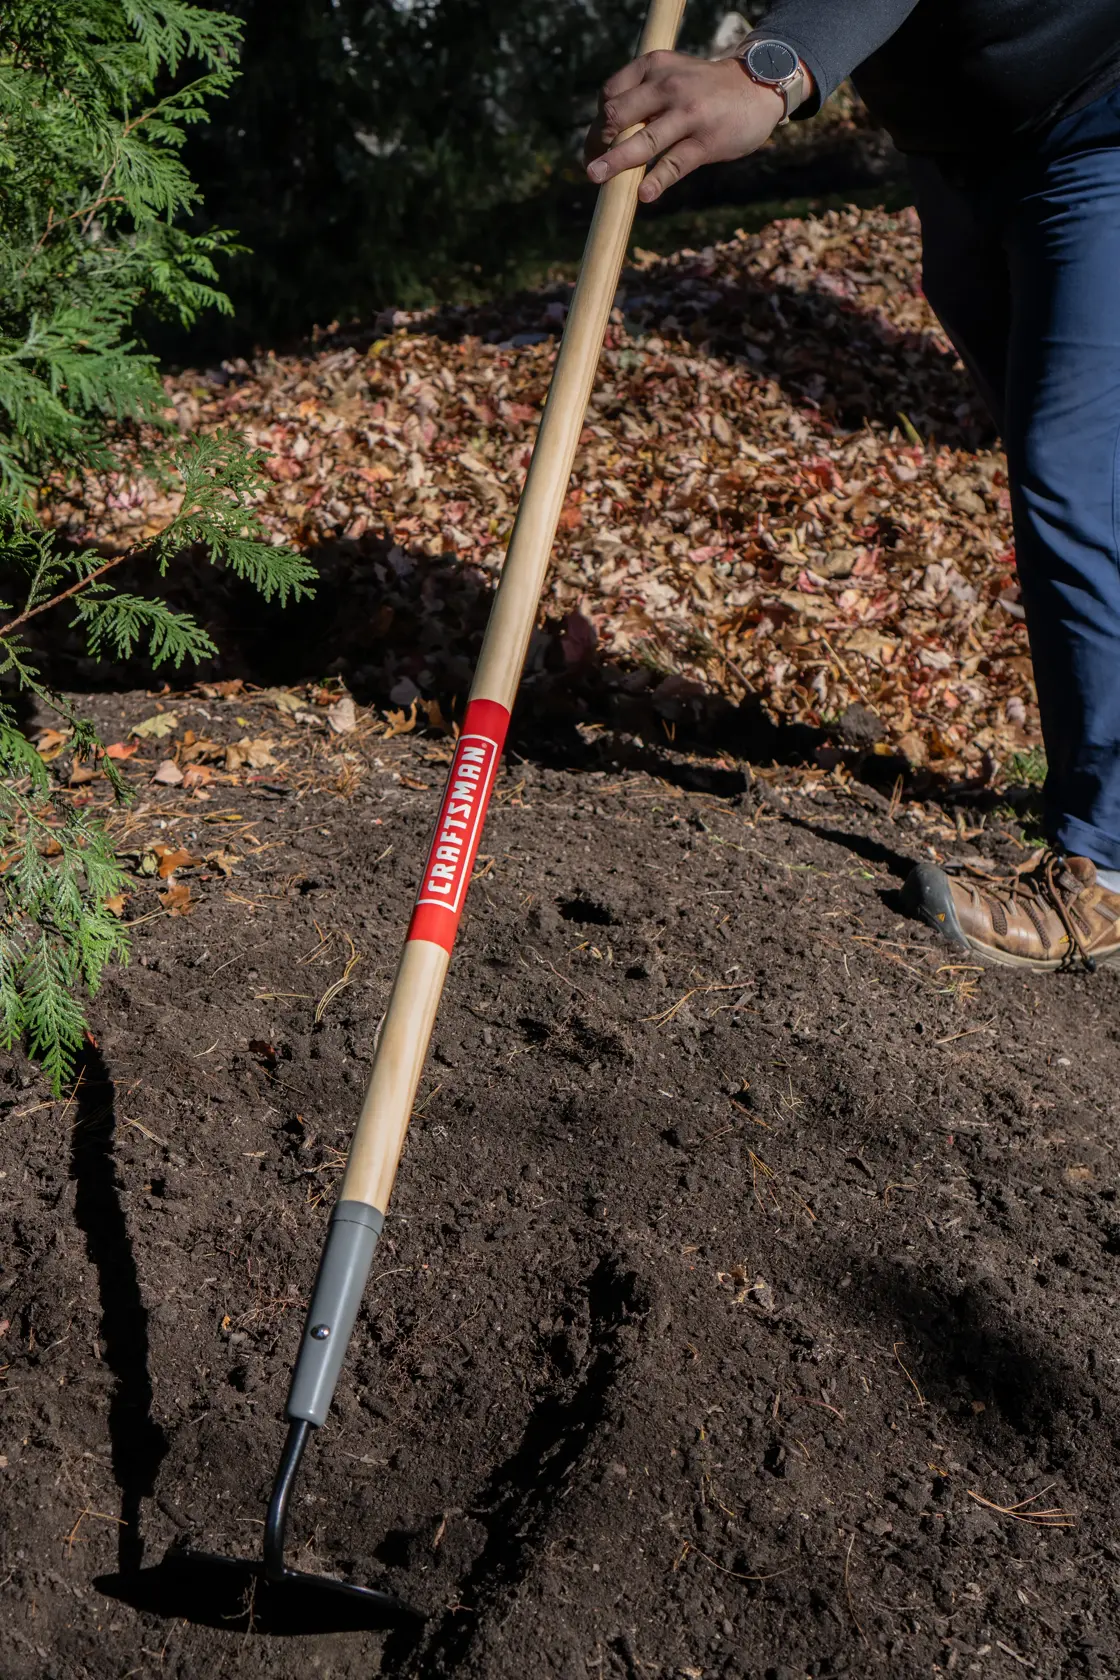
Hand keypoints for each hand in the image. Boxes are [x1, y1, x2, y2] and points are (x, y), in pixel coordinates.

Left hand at [584, 50, 788, 202]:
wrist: (757, 88)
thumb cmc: (704, 89)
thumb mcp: (672, 76)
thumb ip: (642, 97)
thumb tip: (604, 139)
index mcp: (653, 67)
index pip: (610, 95)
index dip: (596, 124)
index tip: (594, 147)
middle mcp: (668, 86)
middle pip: (618, 115)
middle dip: (598, 143)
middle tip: (592, 168)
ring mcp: (688, 114)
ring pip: (644, 140)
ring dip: (616, 160)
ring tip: (596, 177)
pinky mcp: (706, 141)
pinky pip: (676, 163)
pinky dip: (658, 180)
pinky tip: (643, 194)